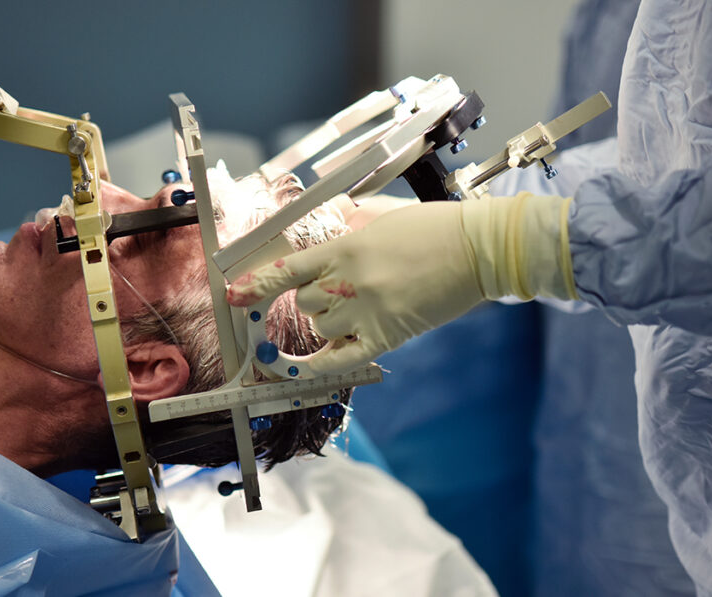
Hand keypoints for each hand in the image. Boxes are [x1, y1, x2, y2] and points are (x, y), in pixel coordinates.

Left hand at [227, 194, 575, 372]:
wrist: (478, 249)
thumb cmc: (433, 228)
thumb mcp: (381, 214)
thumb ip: (347, 223)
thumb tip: (324, 226)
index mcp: (346, 246)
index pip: (289, 268)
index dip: (257, 283)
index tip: (233, 294)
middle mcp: (349, 281)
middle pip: (303, 303)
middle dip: (312, 299)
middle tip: (339, 291)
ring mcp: (367, 310)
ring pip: (320, 328)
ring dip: (327, 323)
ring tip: (356, 309)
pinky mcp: (387, 335)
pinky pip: (339, 359)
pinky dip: (318, 366)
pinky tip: (306, 367)